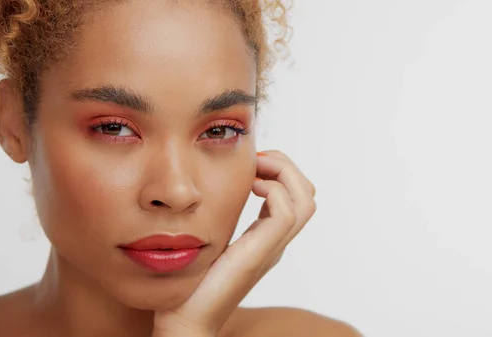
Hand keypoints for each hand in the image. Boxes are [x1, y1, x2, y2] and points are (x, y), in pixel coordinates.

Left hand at [152, 150, 316, 336]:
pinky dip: (273, 189)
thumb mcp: (208, 238)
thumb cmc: (190, 282)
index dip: (279, 170)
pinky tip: (249, 187)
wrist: (185, 320)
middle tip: (256, 160)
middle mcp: (275, 242)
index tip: (251, 163)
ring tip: (255, 169)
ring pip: (305, 199)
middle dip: (285, 165)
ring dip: (283, 172)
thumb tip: (211, 188)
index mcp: (266, 238)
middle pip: (307, 193)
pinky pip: (286, 212)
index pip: (295, 195)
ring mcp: (273, 248)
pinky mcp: (261, 253)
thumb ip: (217, 217)